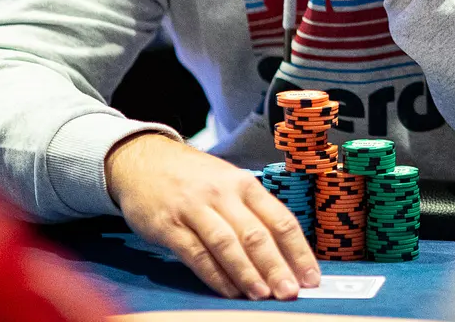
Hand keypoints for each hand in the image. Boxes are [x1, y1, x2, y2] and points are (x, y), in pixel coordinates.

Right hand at [105, 131, 319, 299]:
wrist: (143, 159)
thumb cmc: (193, 177)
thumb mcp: (228, 183)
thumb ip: (252, 212)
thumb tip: (284, 252)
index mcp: (245, 184)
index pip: (280, 219)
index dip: (298, 251)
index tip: (312, 276)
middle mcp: (223, 194)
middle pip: (256, 234)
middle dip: (276, 266)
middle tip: (290, 292)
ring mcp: (195, 209)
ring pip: (228, 244)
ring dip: (247, 273)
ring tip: (263, 296)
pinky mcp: (169, 225)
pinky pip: (196, 254)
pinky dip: (215, 275)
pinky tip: (229, 291)